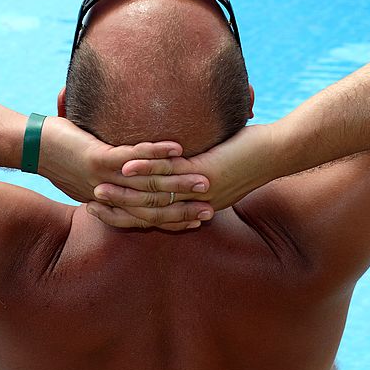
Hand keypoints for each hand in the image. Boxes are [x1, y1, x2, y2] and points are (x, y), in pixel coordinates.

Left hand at [37, 116, 215, 229]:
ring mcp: (103, 179)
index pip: (147, 218)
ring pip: (147, 186)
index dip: (174, 219)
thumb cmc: (60, 155)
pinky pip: (132, 158)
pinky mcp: (96, 159)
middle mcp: (108, 196)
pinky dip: (155, 153)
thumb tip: (129, 173)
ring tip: (204, 179)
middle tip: (212, 206)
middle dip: (184, 207)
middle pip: (152, 207)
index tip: (200, 219)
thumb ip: (111, 176)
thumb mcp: (87, 174)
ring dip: (178, 182)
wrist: (29, 147)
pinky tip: (177, 147)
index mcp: (109, 203)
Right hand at [91, 123, 276, 213]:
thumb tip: (181, 159)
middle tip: (91, 203)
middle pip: (150, 212)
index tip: (102, 210)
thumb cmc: (251, 153)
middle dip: (118, 209)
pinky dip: (143, 170)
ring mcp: (199, 192)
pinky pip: (168, 175)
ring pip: (154, 196)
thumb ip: (197, 166)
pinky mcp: (205, 174)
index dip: (128, 215)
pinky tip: (122, 165)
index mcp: (195, 206)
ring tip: (97, 186)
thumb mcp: (218, 164)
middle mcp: (195, 205)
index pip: (155, 217)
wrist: (278, 152)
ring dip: (123, 193)